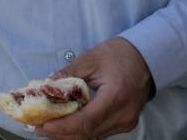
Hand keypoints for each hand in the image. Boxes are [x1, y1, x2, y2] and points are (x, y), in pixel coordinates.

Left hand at [37, 38, 152, 138]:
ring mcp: (126, 122)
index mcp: (115, 96)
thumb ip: (68, 74)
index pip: (86, 121)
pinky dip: (83, 129)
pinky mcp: (126, 123)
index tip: (43, 126)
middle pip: (88, 133)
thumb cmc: (120, 54)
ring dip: (71, 132)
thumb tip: (46, 86)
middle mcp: (123, 114)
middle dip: (62, 132)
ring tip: (49, 125)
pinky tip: (68, 123)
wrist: (147, 57)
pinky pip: (100, 131)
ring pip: (93, 135)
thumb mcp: (91, 58)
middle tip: (39, 128)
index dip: (62, 127)